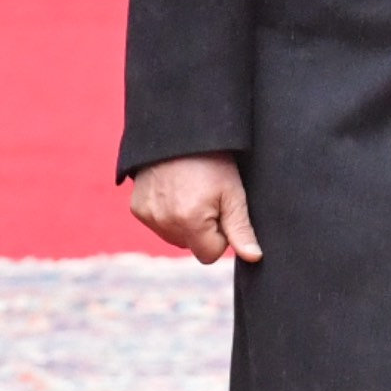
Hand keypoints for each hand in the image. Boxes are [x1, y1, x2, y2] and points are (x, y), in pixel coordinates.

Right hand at [130, 153, 263, 262]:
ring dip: (185, 224)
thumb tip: (254, 258)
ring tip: (191, 193)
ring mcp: (148, 215)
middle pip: (191, 246)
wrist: (180, 133)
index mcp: (189, 221)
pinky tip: (174, 191)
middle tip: (207, 198)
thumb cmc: (212, 161)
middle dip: (202, 230)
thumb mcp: (233, 192)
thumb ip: (241, 229)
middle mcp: (164, 222)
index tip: (222, 211)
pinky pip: (159, 224)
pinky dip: (168, 214)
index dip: (221, 236)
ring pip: (175, 237)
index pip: (209, 255)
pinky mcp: (137, 208)